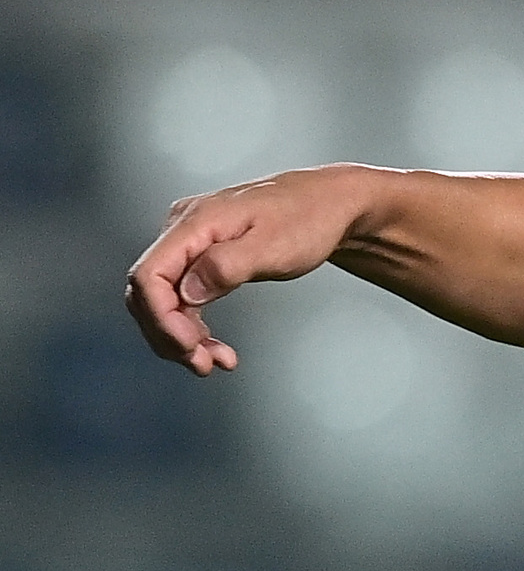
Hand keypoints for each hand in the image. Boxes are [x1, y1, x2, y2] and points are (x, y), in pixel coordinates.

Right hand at [125, 167, 374, 374]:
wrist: (329, 204)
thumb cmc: (308, 219)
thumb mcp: (273, 246)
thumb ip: (226, 266)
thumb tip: (186, 292)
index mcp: (194, 223)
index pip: (149, 275)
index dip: (161, 318)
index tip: (192, 347)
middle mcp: (183, 230)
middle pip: (148, 292)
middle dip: (168, 335)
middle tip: (203, 365)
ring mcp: (191, 242)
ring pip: (164, 299)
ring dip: (181, 337)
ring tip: (215, 362)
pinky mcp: (202, 256)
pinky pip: (183, 296)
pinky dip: (193, 325)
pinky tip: (215, 346)